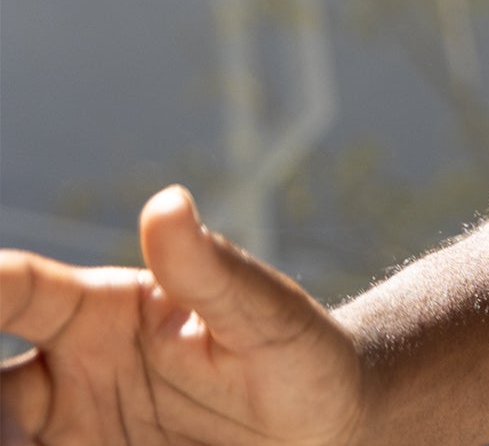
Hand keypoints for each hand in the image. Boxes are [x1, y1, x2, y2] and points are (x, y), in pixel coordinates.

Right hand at [1, 188, 362, 445]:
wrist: (321, 423)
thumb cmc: (292, 348)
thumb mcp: (260, 312)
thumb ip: (210, 270)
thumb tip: (167, 203)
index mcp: (99, 311)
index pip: (21, 291)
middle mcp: (67, 373)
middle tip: (9, 428)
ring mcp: (72, 432)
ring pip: (8, 438)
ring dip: (6, 440)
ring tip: (22, 444)